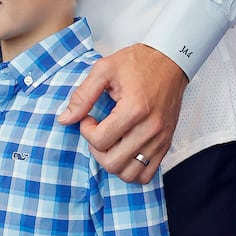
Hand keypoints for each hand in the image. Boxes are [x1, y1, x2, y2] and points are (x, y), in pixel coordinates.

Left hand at [58, 44, 187, 183]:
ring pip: (129, 174)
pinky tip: (124, 151)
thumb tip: (64, 119)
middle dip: (97, 149)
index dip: (86, 131)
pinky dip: (131, 169)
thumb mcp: (104, 70)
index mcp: (134, 110)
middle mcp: (150, 129)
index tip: (89, 117)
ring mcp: (160, 139)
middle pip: (112, 162)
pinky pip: (147, 174)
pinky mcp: (166, 144)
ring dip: (113, 162)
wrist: (170, 60)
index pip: (100, 140)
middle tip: (98, 131)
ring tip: (111, 142)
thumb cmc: (138, 63)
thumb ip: (82, 96)